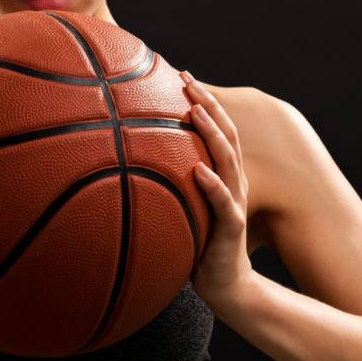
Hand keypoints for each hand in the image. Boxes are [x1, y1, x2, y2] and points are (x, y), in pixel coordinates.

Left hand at [180, 70, 254, 309]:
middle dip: (207, 103)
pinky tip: (199, 171)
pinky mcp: (233, 227)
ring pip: (228, 160)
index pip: (215, 129)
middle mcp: (232, 182)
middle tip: (188, 78)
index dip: (202, 100)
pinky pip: (224, 203)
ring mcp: (235, 202)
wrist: (226, 286)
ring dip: (212, 133)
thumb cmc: (199, 246)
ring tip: (196, 110)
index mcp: (221, 175)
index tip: (181, 74)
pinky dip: (213, 185)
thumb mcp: (182, 208)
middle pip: (225, 133)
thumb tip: (127, 163)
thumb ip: (168, 184)